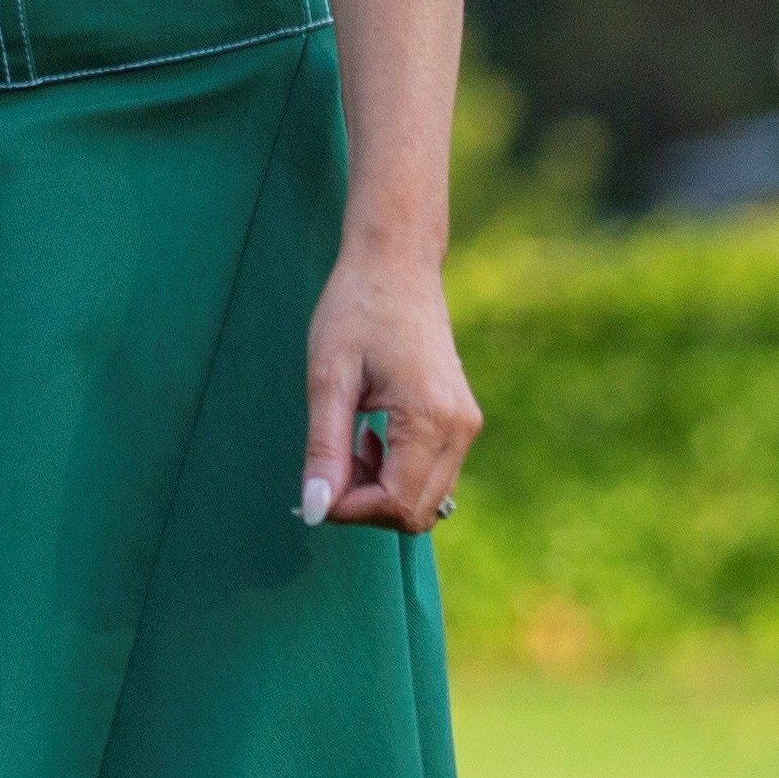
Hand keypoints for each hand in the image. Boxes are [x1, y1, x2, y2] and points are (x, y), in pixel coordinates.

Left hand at [301, 245, 479, 534]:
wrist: (396, 265)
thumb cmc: (355, 310)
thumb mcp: (327, 377)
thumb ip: (324, 447)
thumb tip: (315, 508)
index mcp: (431, 419)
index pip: (396, 503)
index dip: (349, 509)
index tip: (312, 488)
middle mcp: (460, 430)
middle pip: (415, 512)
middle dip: (364, 504)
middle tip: (326, 465)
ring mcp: (466, 427)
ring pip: (426, 499)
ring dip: (379, 489)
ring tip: (347, 443)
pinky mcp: (461, 422)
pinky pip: (432, 474)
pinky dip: (396, 473)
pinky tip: (368, 436)